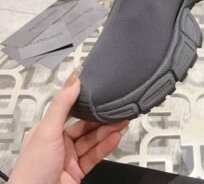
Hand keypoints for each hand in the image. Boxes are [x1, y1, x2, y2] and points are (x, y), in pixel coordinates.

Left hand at [9, 69, 127, 183]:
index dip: (87, 103)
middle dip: (103, 118)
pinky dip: (107, 146)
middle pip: (85, 127)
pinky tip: (116, 137)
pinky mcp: (78, 172)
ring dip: (108, 131)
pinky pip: (95, 155)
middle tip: (119, 109)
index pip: (71, 111)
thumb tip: (74, 79)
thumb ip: (62, 105)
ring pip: (93, 140)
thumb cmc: (32, 171)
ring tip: (123, 121)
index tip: (102, 92)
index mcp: (47, 131)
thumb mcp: (47, 131)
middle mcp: (58, 143)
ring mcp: (69, 158)